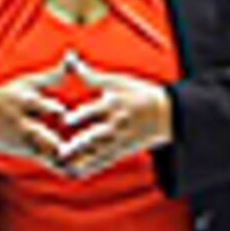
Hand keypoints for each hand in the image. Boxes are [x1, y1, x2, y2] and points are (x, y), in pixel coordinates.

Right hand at [0, 69, 72, 164]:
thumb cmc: (9, 98)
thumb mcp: (26, 84)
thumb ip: (53, 74)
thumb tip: (72, 55)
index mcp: (20, 102)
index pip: (33, 104)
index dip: (48, 108)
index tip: (61, 112)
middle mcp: (22, 122)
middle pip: (36, 132)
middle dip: (48, 137)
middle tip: (68, 142)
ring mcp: (26, 140)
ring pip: (44, 150)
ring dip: (61, 155)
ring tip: (78, 158)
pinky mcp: (31, 153)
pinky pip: (49, 162)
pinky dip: (63, 165)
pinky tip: (80, 166)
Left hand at [42, 54, 172, 175]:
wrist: (166, 114)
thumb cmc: (137, 93)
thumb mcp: (115, 81)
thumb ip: (89, 73)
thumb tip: (69, 56)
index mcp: (114, 105)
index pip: (95, 111)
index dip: (80, 116)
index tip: (65, 120)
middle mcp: (116, 124)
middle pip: (97, 136)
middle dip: (81, 144)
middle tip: (63, 150)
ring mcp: (119, 140)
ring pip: (98, 153)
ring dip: (82, 160)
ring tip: (65, 165)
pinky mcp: (121, 151)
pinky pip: (104, 162)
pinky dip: (90, 168)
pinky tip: (76, 173)